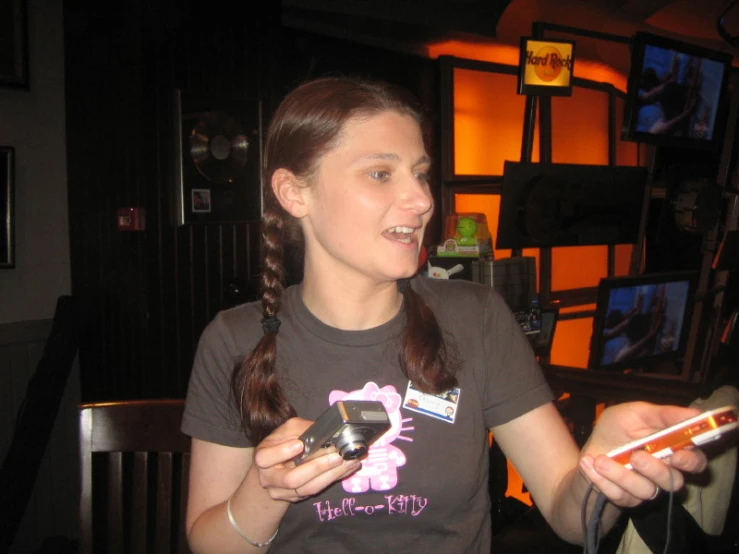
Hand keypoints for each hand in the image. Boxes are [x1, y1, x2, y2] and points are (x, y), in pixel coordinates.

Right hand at [251, 417, 361, 502]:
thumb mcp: (289, 430)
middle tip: (336, 456)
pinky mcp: (297, 498)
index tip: (300, 444)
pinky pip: (317, 490)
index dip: (282, 452)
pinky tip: (348, 468)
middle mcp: (270, 479)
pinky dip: (334, 479)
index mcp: (263, 458)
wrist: (275, 467)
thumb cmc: (283, 442)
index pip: (266, 458)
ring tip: (349, 462)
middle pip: (292, 479)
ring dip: (331, 475)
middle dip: (317, 467)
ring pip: (307, 489)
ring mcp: (283, 492)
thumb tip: (323, 431)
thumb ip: (301, 429)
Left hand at [578, 402, 707, 507]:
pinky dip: (602, 478)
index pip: (695, 462)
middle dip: (655, 469)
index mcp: (672, 451)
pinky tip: (590, 464)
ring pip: (646, 490)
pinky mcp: (627, 499)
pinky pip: (620, 495)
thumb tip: (696, 414)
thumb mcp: (635, 413)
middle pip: (674, 481)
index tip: (677, 455)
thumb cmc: (616, 429)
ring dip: (621, 474)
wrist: (589, 451)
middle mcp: (663, 473)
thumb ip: (664, 415)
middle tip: (637, 456)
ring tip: (601, 460)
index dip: (691, 461)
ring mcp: (646, 488)